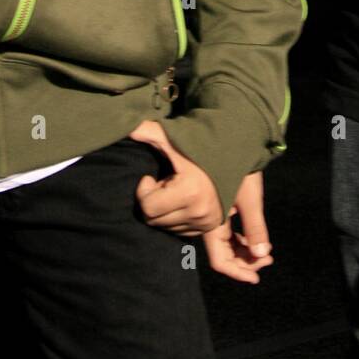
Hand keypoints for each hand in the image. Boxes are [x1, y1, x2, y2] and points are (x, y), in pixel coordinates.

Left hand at [129, 119, 223, 233]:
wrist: (231, 156)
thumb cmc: (197, 147)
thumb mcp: (174, 139)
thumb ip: (149, 132)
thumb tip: (128, 127)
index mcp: (189, 192)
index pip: (148, 208)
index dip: (144, 191)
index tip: (150, 178)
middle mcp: (198, 212)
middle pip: (153, 220)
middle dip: (151, 201)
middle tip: (162, 184)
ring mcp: (204, 223)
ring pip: (164, 227)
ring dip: (162, 210)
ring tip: (173, 191)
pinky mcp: (207, 228)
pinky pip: (177, 231)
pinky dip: (173, 218)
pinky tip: (181, 200)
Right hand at [203, 171, 272, 282]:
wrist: (232, 142)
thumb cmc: (240, 167)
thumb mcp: (251, 198)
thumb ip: (255, 228)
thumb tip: (261, 254)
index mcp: (213, 223)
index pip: (220, 261)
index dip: (237, 273)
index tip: (256, 278)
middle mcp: (210, 223)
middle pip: (224, 256)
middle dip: (246, 263)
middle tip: (267, 259)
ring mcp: (214, 218)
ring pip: (227, 247)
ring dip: (245, 253)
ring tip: (266, 252)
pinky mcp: (219, 210)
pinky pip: (228, 235)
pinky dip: (242, 242)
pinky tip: (255, 239)